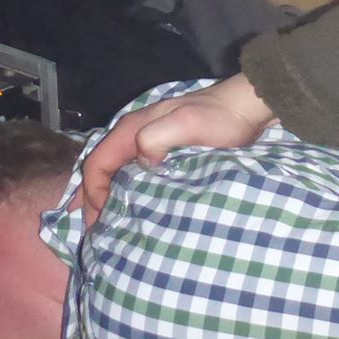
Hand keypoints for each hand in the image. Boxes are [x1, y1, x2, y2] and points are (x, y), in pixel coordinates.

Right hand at [77, 74, 276, 223]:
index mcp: (133, 129)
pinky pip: (135, 173)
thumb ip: (156, 137)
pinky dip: (127, 191)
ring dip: (109, 196)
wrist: (245, 107)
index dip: (93, 192)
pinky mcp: (165, 151)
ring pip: (117, 171)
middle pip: (102, 168)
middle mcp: (135, 134)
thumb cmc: (218, 117)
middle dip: (94, 198)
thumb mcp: (187, 125)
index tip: (101, 220)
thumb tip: (140, 161)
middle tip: (96, 231)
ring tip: (109, 225)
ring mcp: (150, 142)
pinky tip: (134, 208)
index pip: (98, 163)